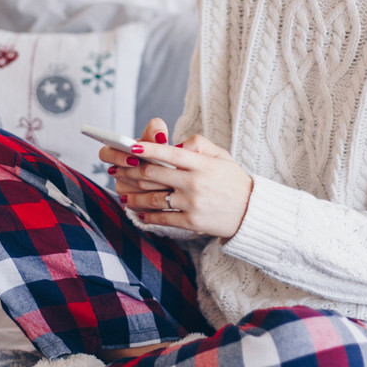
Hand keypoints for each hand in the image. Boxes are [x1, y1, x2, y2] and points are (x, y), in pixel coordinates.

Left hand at [102, 121, 253, 238]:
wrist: (251, 212)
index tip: (129, 145)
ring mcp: (192, 203)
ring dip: (133, 196)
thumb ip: (198, 144)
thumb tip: (173, 144)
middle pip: (153, 174)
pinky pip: (162, 218)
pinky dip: (147, 215)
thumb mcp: (221, 155)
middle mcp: (194, 182)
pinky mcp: (191, 222)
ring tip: (123, 193)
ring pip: (153, 198)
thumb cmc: (232, 180)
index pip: (169, 152)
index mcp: (201, 163)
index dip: (147, 149)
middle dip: (130, 170)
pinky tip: (138, 212)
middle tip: (115, 168)